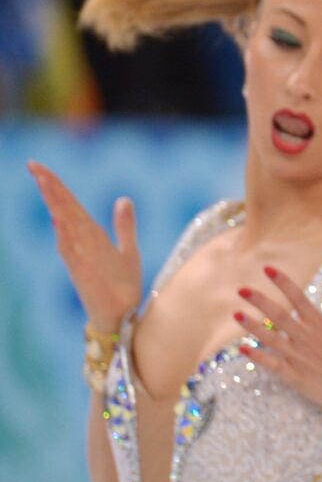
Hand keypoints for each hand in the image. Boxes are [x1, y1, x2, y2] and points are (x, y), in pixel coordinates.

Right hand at [28, 161, 142, 332]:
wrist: (122, 315)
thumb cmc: (121, 285)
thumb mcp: (128, 249)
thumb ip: (124, 225)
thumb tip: (123, 199)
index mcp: (91, 236)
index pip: (71, 205)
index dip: (57, 186)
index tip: (38, 166)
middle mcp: (82, 243)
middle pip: (64, 210)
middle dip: (51, 188)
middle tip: (33, 166)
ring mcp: (80, 258)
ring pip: (65, 226)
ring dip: (56, 206)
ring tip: (45, 183)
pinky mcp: (83, 274)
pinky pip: (72, 253)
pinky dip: (66, 237)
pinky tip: (59, 221)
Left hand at [236, 258, 321, 430]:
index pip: (298, 297)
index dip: (282, 282)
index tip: (267, 269)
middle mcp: (307, 339)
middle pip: (278, 316)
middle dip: (259, 301)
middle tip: (241, 289)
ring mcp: (298, 358)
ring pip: (269, 338)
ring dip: (251, 326)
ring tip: (236, 314)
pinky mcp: (294, 377)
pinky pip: (270, 364)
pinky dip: (256, 356)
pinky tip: (242, 348)